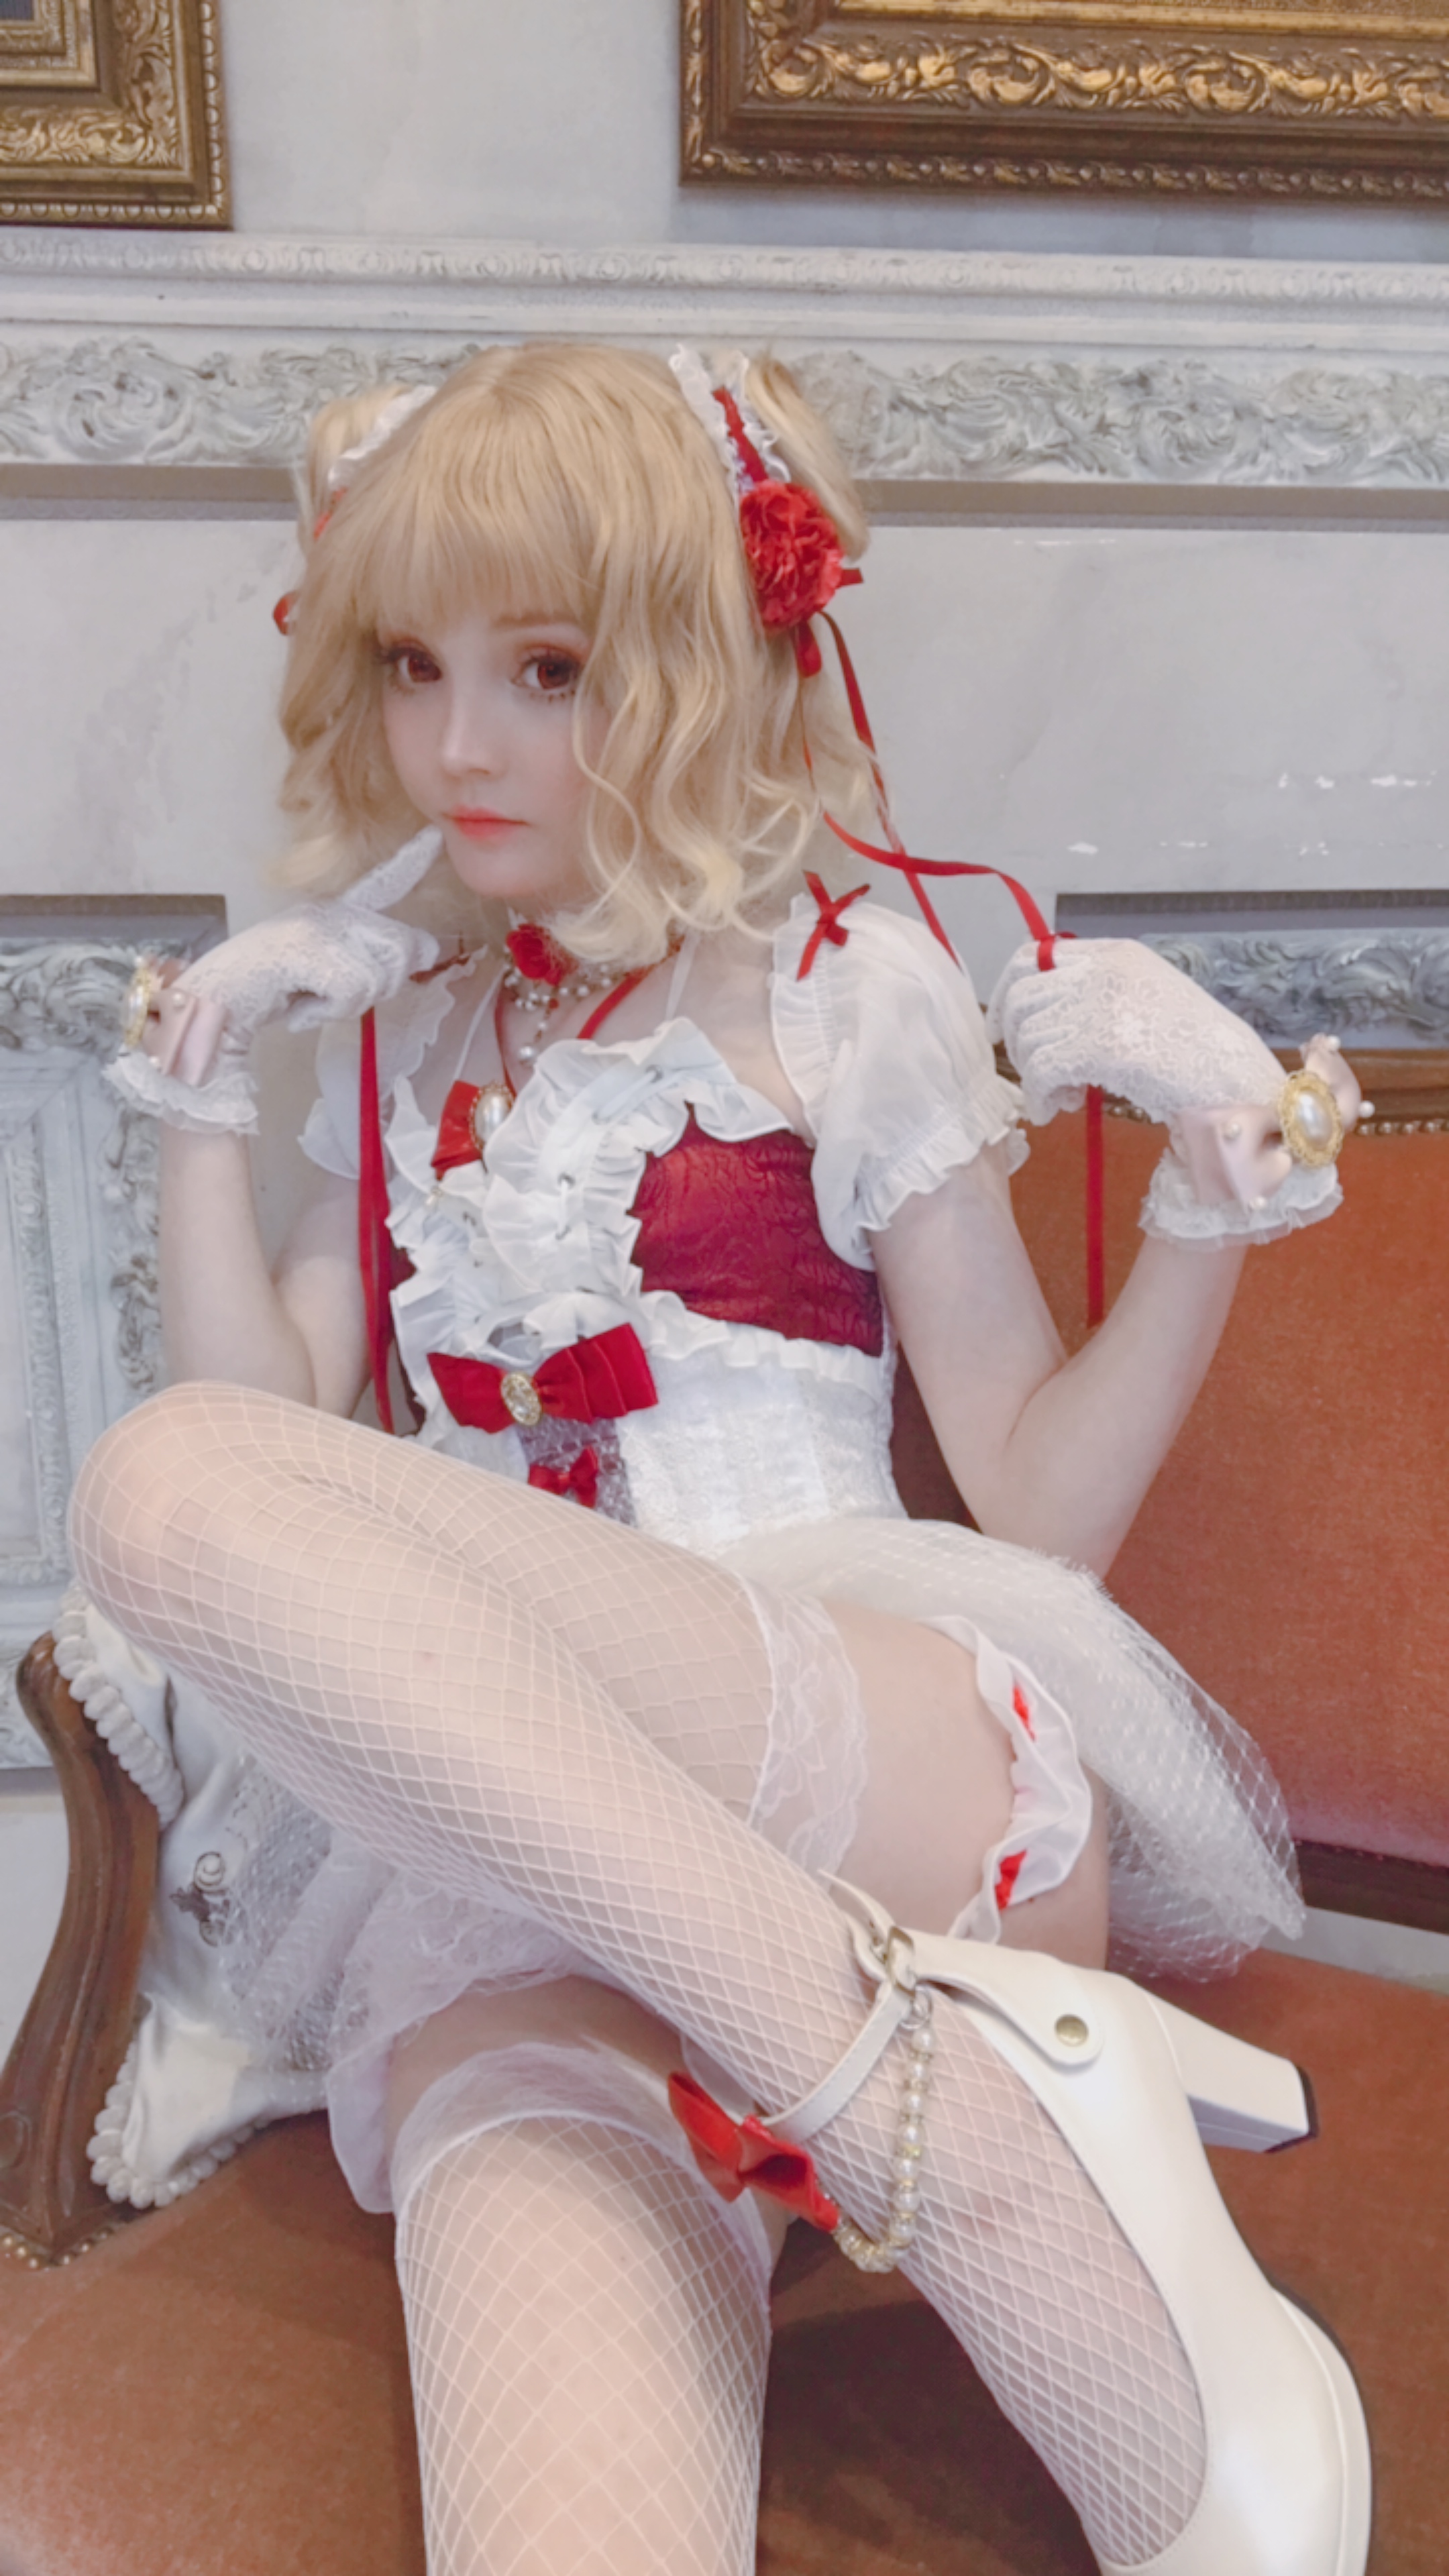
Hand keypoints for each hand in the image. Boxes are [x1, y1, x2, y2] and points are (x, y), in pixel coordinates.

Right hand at [140, 828, 443, 1082]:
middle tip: (332, 994)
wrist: (217, 1005)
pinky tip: (297, 1006)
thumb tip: (429, 950)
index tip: (435, 836)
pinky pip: (352, 993)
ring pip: (380, 977)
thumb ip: (379, 963)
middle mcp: (329, 910)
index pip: (381, 885)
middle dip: (379, 986)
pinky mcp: (304, 948)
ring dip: (349, 1004)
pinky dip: (326, 1012)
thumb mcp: (336, 979)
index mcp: (334, 912)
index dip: (408, 861)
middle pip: (401, 949)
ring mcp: (316, 926)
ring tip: (309, 996)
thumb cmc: (274, 993)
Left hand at [987, 937, 1285, 1136]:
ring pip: (1029, 1036)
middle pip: (1022, 996)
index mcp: (1116, 954)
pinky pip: (1041, 1069)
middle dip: (1017, 1040)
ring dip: (1034, 1074)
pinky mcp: (1100, 1044)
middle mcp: (1105, 971)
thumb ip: (1100, 996)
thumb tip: (1040, 1015)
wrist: (1235, 1078)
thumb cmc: (1196, 1052)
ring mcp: (1103, 1004)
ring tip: (1062, 1097)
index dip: (1008, 991)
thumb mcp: (1147, 1001)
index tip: (1002, 1026)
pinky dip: (1038, 1096)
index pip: (1035, 955)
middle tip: (1036, 1073)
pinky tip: (1054, 1111)